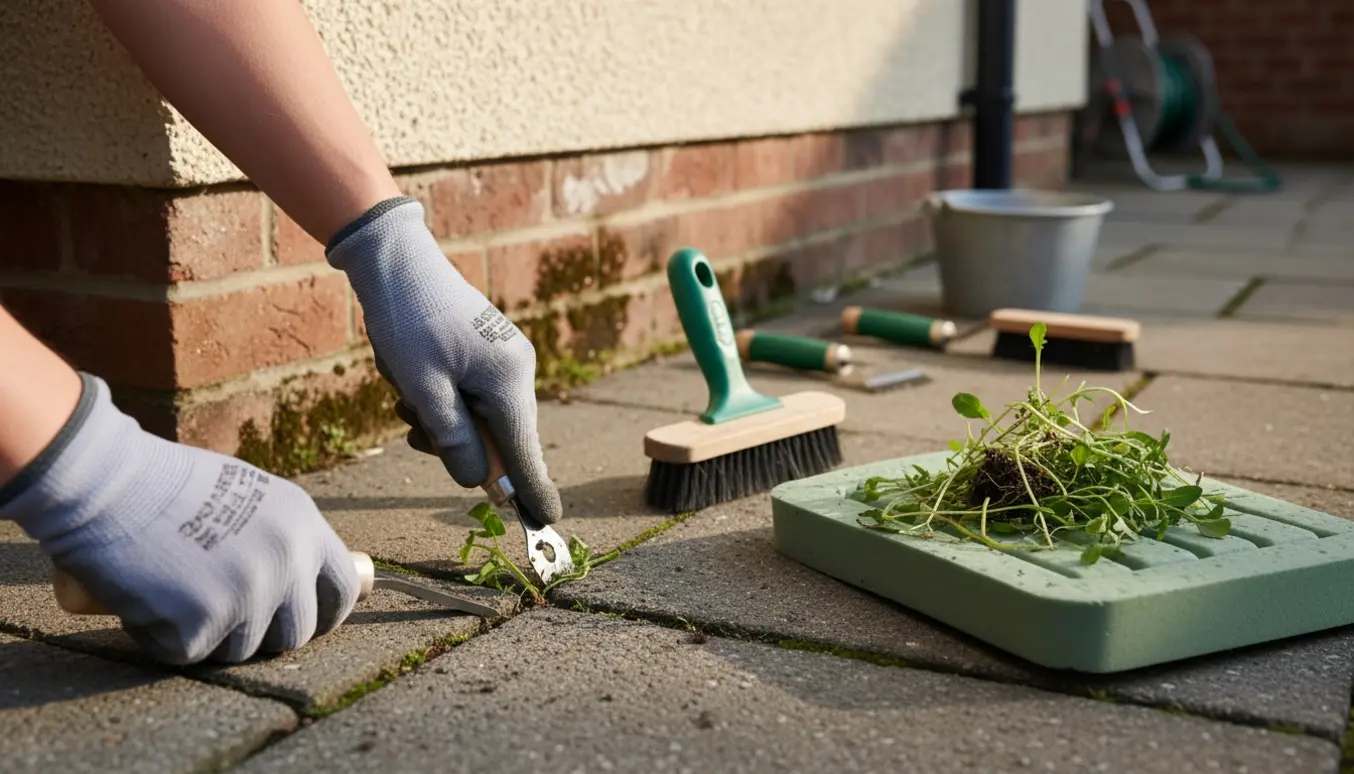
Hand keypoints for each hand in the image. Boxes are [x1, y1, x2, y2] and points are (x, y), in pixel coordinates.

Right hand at [1, 374, 359, 664]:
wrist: (109, 482)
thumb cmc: (168, 483)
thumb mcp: (251, 496)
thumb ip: (280, 537)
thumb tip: (299, 580)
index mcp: (304, 526)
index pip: (342, 589)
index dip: (324, 614)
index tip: (304, 623)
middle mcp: (286, 562)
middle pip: (295, 633)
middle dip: (261, 635)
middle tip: (223, 620)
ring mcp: (249, 594)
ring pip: (240, 649)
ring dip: (207, 636)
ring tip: (174, 594)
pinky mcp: (203, 623)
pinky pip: (187, 653)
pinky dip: (161, 638)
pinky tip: (144, 599)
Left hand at [325, 197, 562, 523]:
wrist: (397, 261)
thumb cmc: (407, 321)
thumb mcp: (422, 388)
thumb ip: (452, 440)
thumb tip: (477, 481)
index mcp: (509, 381)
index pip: (525, 452)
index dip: (533, 491)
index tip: (548, 523)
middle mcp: (518, 370)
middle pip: (498, 437)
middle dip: (455, 442)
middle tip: (413, 427)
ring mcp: (506, 359)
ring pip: (480, 418)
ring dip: (441, 420)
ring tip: (406, 390)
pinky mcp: (490, 352)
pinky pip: (473, 396)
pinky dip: (444, 400)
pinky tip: (415, 376)